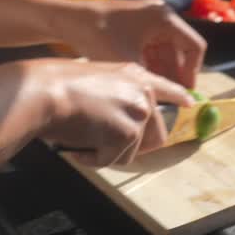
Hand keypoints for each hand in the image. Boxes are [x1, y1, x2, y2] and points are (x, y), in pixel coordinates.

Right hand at [26, 57, 192, 167]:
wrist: (44, 91)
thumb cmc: (57, 86)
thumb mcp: (97, 81)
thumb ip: (118, 96)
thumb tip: (124, 126)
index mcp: (134, 74)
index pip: (166, 87)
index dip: (178, 98)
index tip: (190, 104)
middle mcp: (143, 91)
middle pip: (156, 135)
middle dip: (129, 146)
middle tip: (102, 146)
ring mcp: (139, 112)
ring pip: (133, 151)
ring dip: (108, 153)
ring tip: (82, 141)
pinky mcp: (129, 133)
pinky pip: (113, 160)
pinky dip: (94, 160)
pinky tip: (77, 147)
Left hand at [58, 0, 206, 89]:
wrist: (70, 21)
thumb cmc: (99, 37)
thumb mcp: (129, 64)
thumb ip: (154, 82)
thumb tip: (171, 100)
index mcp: (165, 18)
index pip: (194, 46)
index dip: (192, 72)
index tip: (185, 93)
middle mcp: (162, 14)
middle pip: (181, 48)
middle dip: (176, 73)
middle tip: (171, 97)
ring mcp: (150, 18)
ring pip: (167, 49)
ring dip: (163, 70)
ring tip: (156, 92)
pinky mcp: (138, 24)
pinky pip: (154, 46)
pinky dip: (152, 62)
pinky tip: (144, 80)